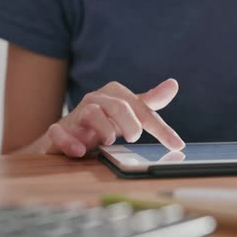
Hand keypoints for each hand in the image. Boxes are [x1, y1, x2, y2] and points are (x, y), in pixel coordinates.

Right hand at [43, 79, 184, 157]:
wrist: (68, 135)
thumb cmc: (104, 121)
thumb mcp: (129, 111)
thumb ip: (150, 101)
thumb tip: (172, 84)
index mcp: (114, 93)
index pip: (143, 109)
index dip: (162, 128)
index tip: (178, 144)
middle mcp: (95, 100)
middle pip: (118, 106)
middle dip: (131, 124)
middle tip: (135, 139)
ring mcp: (75, 115)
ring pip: (92, 113)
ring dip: (105, 130)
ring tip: (110, 142)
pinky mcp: (59, 131)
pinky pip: (60, 132)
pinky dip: (69, 142)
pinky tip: (80, 151)